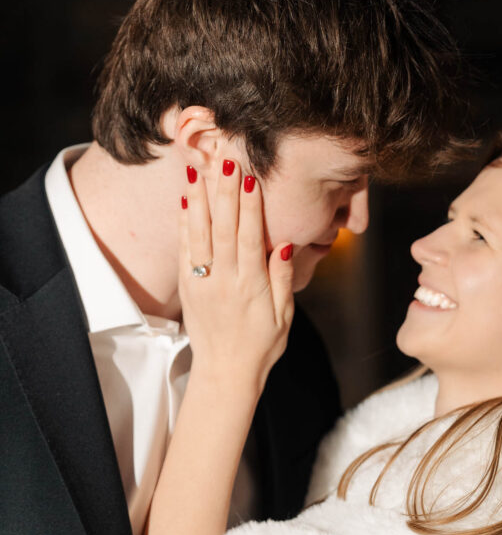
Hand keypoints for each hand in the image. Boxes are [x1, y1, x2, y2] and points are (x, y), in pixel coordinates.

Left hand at [179, 160, 294, 392]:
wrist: (226, 373)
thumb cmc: (262, 345)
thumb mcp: (284, 316)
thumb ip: (283, 280)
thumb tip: (283, 245)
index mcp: (252, 287)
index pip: (250, 239)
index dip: (250, 207)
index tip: (251, 178)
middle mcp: (224, 282)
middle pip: (223, 229)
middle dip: (225, 193)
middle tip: (225, 160)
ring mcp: (202, 284)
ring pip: (199, 235)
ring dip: (199, 200)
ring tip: (198, 170)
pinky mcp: (188, 288)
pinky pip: (184, 250)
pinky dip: (184, 224)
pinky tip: (185, 201)